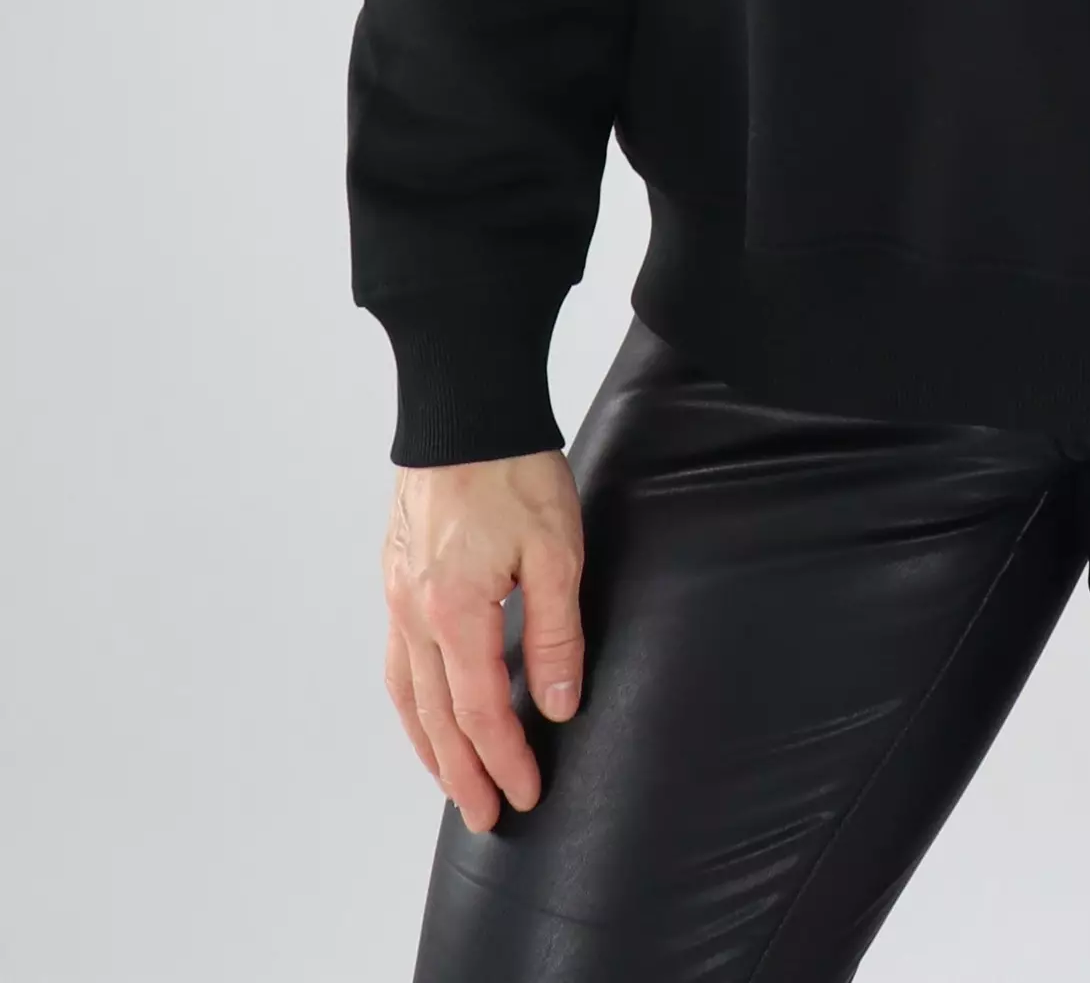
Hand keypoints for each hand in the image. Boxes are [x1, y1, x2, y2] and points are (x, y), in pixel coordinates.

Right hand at [380, 449, 586, 831]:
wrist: (465, 409)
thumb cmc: (514, 470)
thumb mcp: (556, 551)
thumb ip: (555, 634)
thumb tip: (557, 705)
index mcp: (454, 611)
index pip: (479, 710)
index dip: (503, 760)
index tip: (526, 795)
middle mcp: (414, 612)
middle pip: (435, 716)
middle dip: (463, 773)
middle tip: (487, 816)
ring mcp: (398, 594)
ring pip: (407, 693)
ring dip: (430, 746)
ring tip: (453, 782)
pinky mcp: (396, 576)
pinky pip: (398, 658)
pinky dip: (412, 700)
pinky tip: (426, 710)